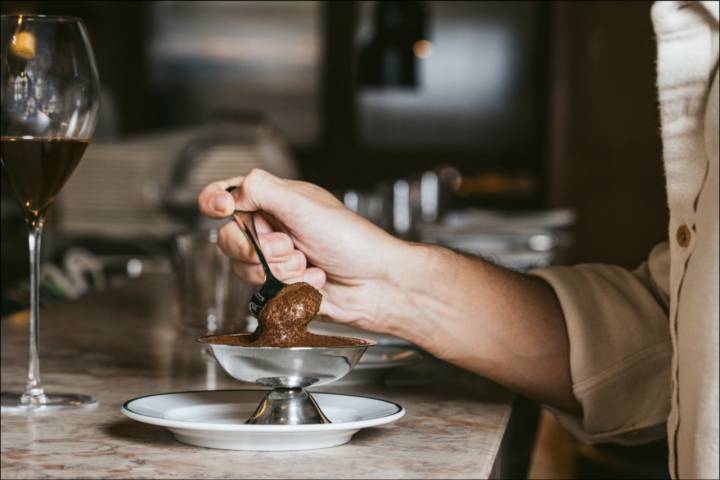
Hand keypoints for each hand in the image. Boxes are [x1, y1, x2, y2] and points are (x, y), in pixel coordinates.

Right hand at [197, 169, 406, 332]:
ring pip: (245, 268)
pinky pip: (264, 291)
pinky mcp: (282, 286)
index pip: (228, 195)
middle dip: (260, 248)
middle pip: (231, 238)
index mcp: (276, 200)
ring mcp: (276, 259)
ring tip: (307, 264)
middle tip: (289, 246)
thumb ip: (262, 190)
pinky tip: (315, 281)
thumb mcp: (303, 206)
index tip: (222, 208)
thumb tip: (232, 189)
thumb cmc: (352, 241)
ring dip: (279, 270)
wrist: (375, 283)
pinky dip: (290, 288)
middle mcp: (272, 228)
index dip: (216, 201)